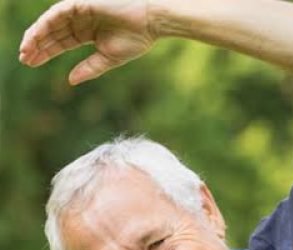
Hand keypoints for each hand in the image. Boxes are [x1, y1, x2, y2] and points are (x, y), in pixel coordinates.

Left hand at [19, 0, 155, 84]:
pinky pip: (57, 13)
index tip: (30, 63)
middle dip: (37, 46)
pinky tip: (36, 36)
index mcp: (88, 34)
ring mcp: (79, 11)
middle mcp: (81, 21)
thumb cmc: (136, 39)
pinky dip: (45, 24)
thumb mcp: (109, 58)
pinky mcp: (81, 3)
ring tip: (26, 50)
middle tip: (24, 59)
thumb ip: (89, 68)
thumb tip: (70, 81)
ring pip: (51, 23)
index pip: (61, 43)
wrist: (151, 22)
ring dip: (37, 35)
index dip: (45, 53)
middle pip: (52, 34)